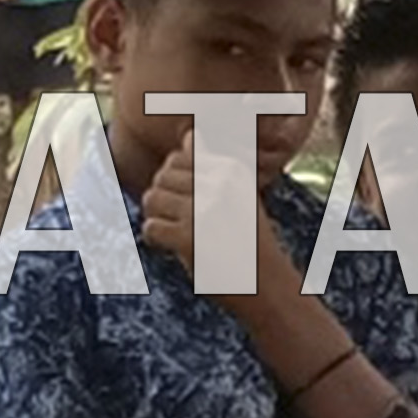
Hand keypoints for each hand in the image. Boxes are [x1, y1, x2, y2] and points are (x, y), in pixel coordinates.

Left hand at [125, 126, 295, 310]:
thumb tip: (189, 135)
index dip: (175, 177)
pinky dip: (155, 239)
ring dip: (156, 215)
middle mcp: (220, 185)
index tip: (187, 200)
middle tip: (177, 218)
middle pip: (162, 175)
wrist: (266, 283)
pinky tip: (171, 246)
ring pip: (151, 198)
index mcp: (232, 169)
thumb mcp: (242, 193)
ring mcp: (204, 212)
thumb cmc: (249, 238)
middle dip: (163, 196)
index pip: (180, 155)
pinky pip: (150, 227)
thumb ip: (214, 166)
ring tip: (172, 229)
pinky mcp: (189, 239)